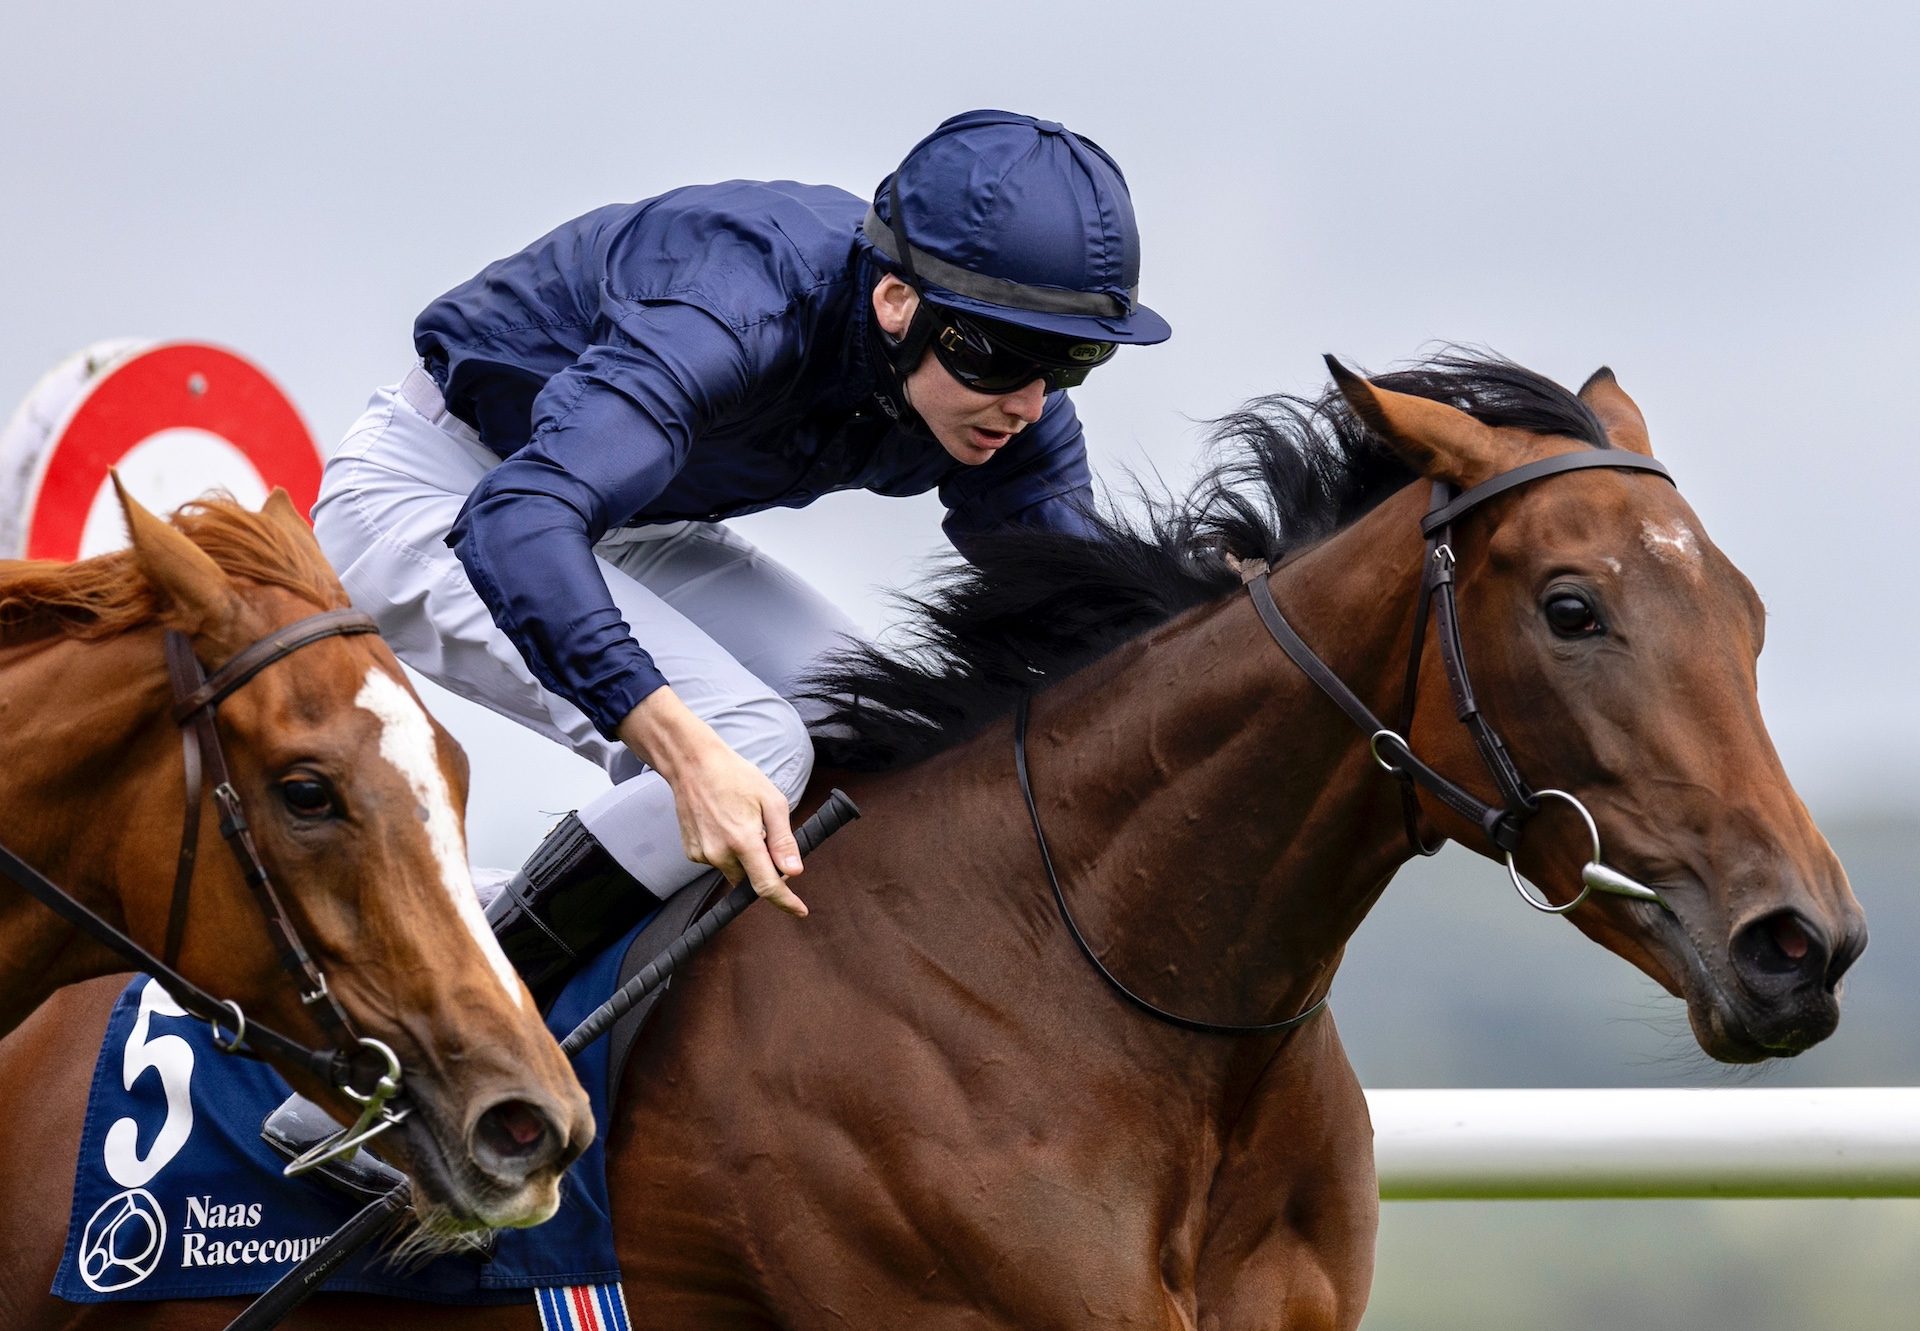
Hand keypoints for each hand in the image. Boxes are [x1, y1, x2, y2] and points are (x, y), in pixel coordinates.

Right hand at [615, 689, 806, 915]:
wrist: (692, 764)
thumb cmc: (735, 777)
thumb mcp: (771, 801)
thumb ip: (783, 840)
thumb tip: (795, 871)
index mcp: (743, 841)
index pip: (767, 886)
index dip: (785, 901)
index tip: (799, 910)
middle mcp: (720, 853)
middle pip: (751, 878)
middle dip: (763, 865)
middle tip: (763, 833)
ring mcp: (702, 855)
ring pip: (734, 870)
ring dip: (743, 856)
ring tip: (738, 820)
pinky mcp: (691, 853)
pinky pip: (717, 861)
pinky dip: (726, 850)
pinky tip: (722, 823)